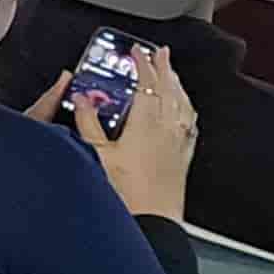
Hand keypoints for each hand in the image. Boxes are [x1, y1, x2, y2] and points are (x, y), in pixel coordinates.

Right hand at [49, 44, 199, 220]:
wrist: (154, 221)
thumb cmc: (127, 192)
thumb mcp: (97, 155)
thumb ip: (89, 123)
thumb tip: (83, 100)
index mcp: (145, 124)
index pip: (147, 85)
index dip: (143, 64)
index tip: (137, 51)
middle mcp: (166, 130)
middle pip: (169, 90)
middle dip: (165, 68)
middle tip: (161, 52)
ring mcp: (178, 143)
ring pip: (183, 105)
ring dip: (178, 85)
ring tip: (173, 74)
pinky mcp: (184, 157)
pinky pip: (190, 125)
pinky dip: (188, 110)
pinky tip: (186, 111)